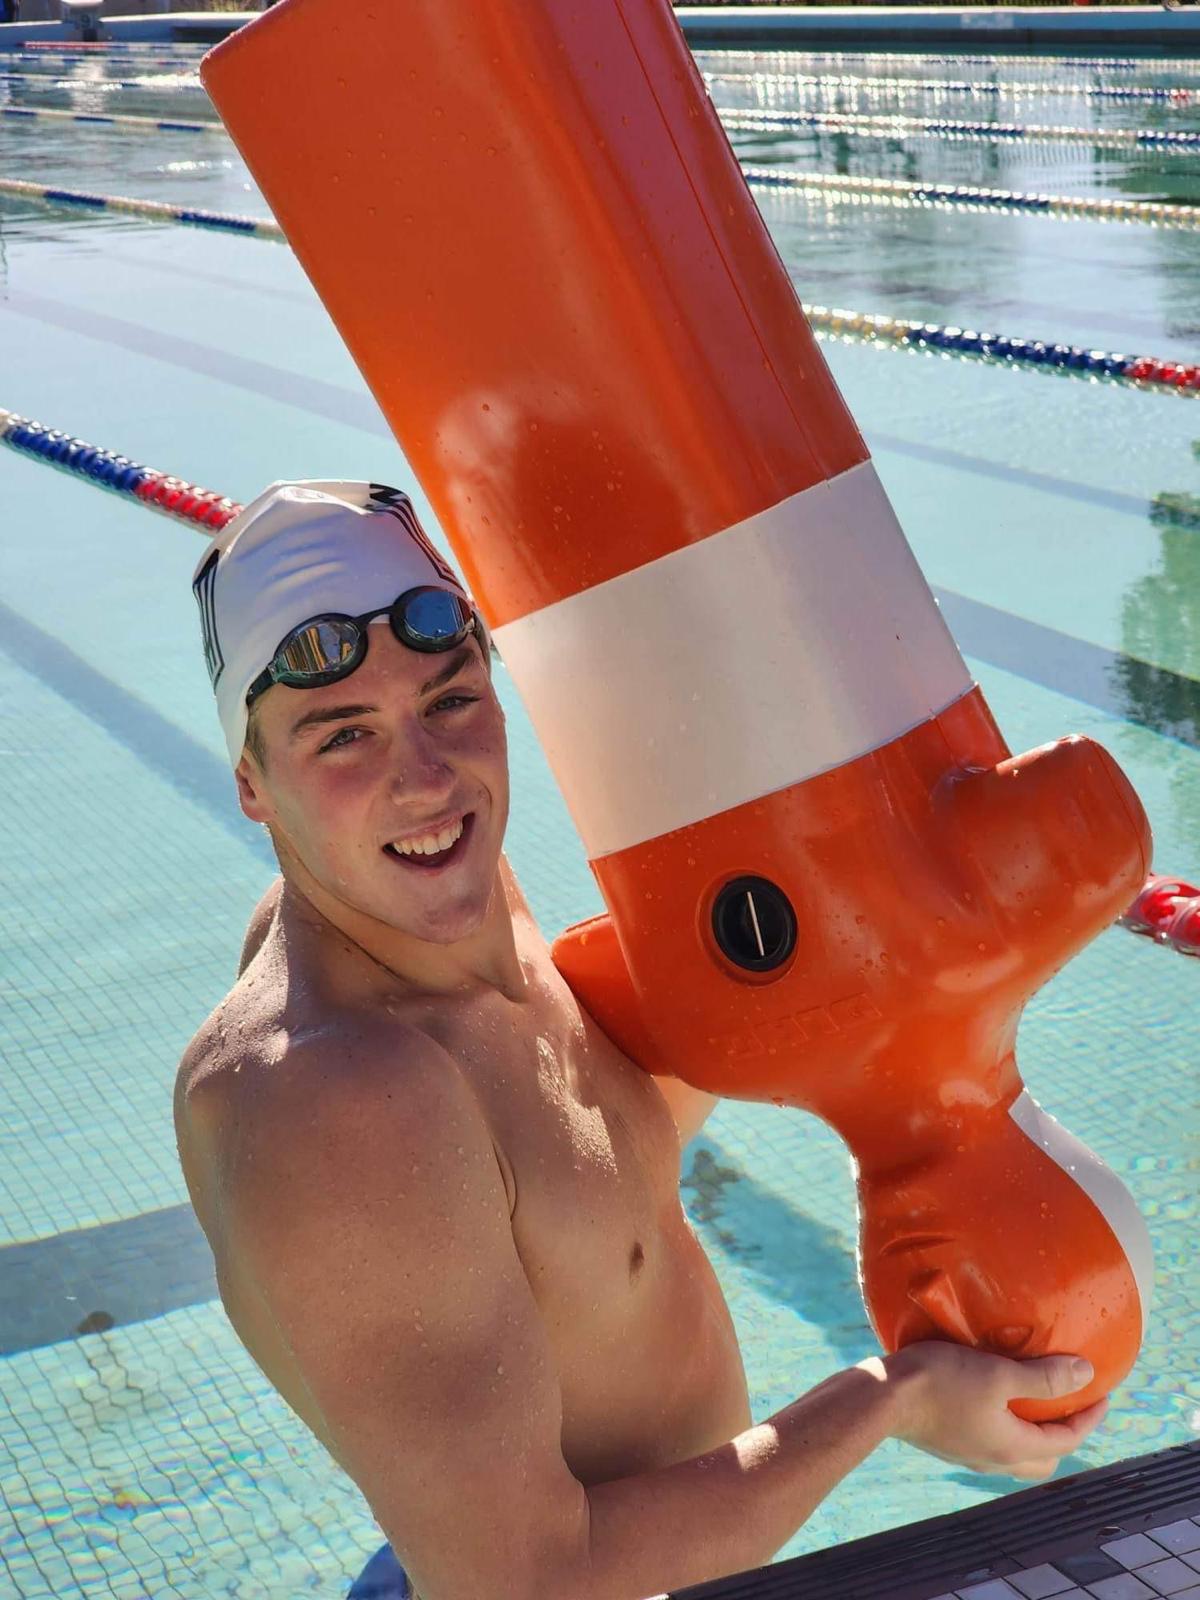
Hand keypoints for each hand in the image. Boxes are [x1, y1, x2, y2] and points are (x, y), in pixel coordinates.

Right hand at [877, 1340, 1109, 1480]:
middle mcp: (994, 1460)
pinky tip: (993, 1398)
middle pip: (1044, 1458)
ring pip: (1016, 1453)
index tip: (1102, 1393)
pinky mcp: (949, 1443)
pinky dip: (1007, 1426)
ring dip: (1033, 1430)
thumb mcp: (998, 1373)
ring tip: (1033, 1397)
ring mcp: (969, 1455)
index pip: (1066, 1440)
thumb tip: (1086, 1374)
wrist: (883, 1397)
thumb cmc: (942, 1381)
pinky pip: (992, 1442)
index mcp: (1012, 1447)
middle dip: (1063, 1433)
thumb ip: (1043, 1377)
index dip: (1089, 1417)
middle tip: (1068, 1400)